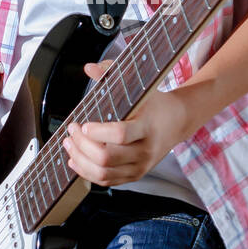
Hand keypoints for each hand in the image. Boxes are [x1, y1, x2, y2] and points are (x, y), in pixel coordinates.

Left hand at [62, 60, 189, 186]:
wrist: (178, 121)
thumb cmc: (155, 103)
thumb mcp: (139, 86)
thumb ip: (112, 74)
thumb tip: (90, 68)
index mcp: (147, 127)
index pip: (120, 135)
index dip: (97, 132)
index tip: (83, 124)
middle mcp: (145, 150)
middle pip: (106, 158)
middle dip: (82, 145)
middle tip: (72, 131)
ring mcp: (140, 166)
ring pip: (103, 173)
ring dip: (80, 160)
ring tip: (69, 144)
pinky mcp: (135, 175)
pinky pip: (106, 181)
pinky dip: (87, 173)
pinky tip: (75, 160)